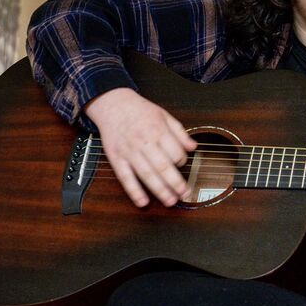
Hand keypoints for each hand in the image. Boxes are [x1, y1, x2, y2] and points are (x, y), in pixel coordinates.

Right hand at [83, 88, 195, 207]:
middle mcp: (144, 142)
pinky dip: (134, 191)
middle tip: (185, 194)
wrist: (112, 104)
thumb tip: (193, 147)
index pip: (175, 151)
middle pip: (163, 166)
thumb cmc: (139, 110)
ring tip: (170, 201)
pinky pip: (125, 178)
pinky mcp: (116, 158)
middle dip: (176, 183)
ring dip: (160, 190)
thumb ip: (179, 132)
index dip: (183, 161)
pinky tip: (142, 202)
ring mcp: (129, 152)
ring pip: (146, 174)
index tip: (183, 164)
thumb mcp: (163, 115)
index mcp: (157, 130)